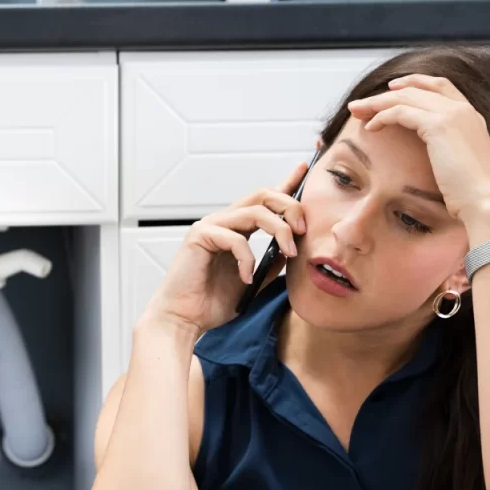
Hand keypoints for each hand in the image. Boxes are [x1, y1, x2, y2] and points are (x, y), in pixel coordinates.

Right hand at [142, 164, 307, 334]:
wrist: (185, 319)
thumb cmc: (210, 303)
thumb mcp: (253, 281)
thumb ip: (270, 264)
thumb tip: (291, 249)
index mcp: (236, 230)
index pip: (264, 201)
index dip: (286, 183)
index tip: (304, 169)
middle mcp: (223, 222)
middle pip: (263, 195)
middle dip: (290, 206)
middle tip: (303, 230)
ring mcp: (210, 226)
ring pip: (255, 211)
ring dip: (279, 230)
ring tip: (289, 252)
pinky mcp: (199, 236)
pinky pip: (236, 238)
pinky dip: (248, 259)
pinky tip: (246, 277)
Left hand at [347, 75, 489, 232]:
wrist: (484, 200)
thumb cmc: (471, 192)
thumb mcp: (460, 162)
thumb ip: (448, 148)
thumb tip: (434, 154)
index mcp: (470, 115)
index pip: (440, 85)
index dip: (414, 83)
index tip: (392, 87)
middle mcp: (463, 109)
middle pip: (417, 89)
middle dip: (386, 94)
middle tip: (361, 103)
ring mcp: (452, 114)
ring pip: (406, 97)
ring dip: (377, 103)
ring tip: (356, 112)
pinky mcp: (438, 125)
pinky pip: (401, 112)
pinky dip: (382, 117)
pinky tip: (370, 128)